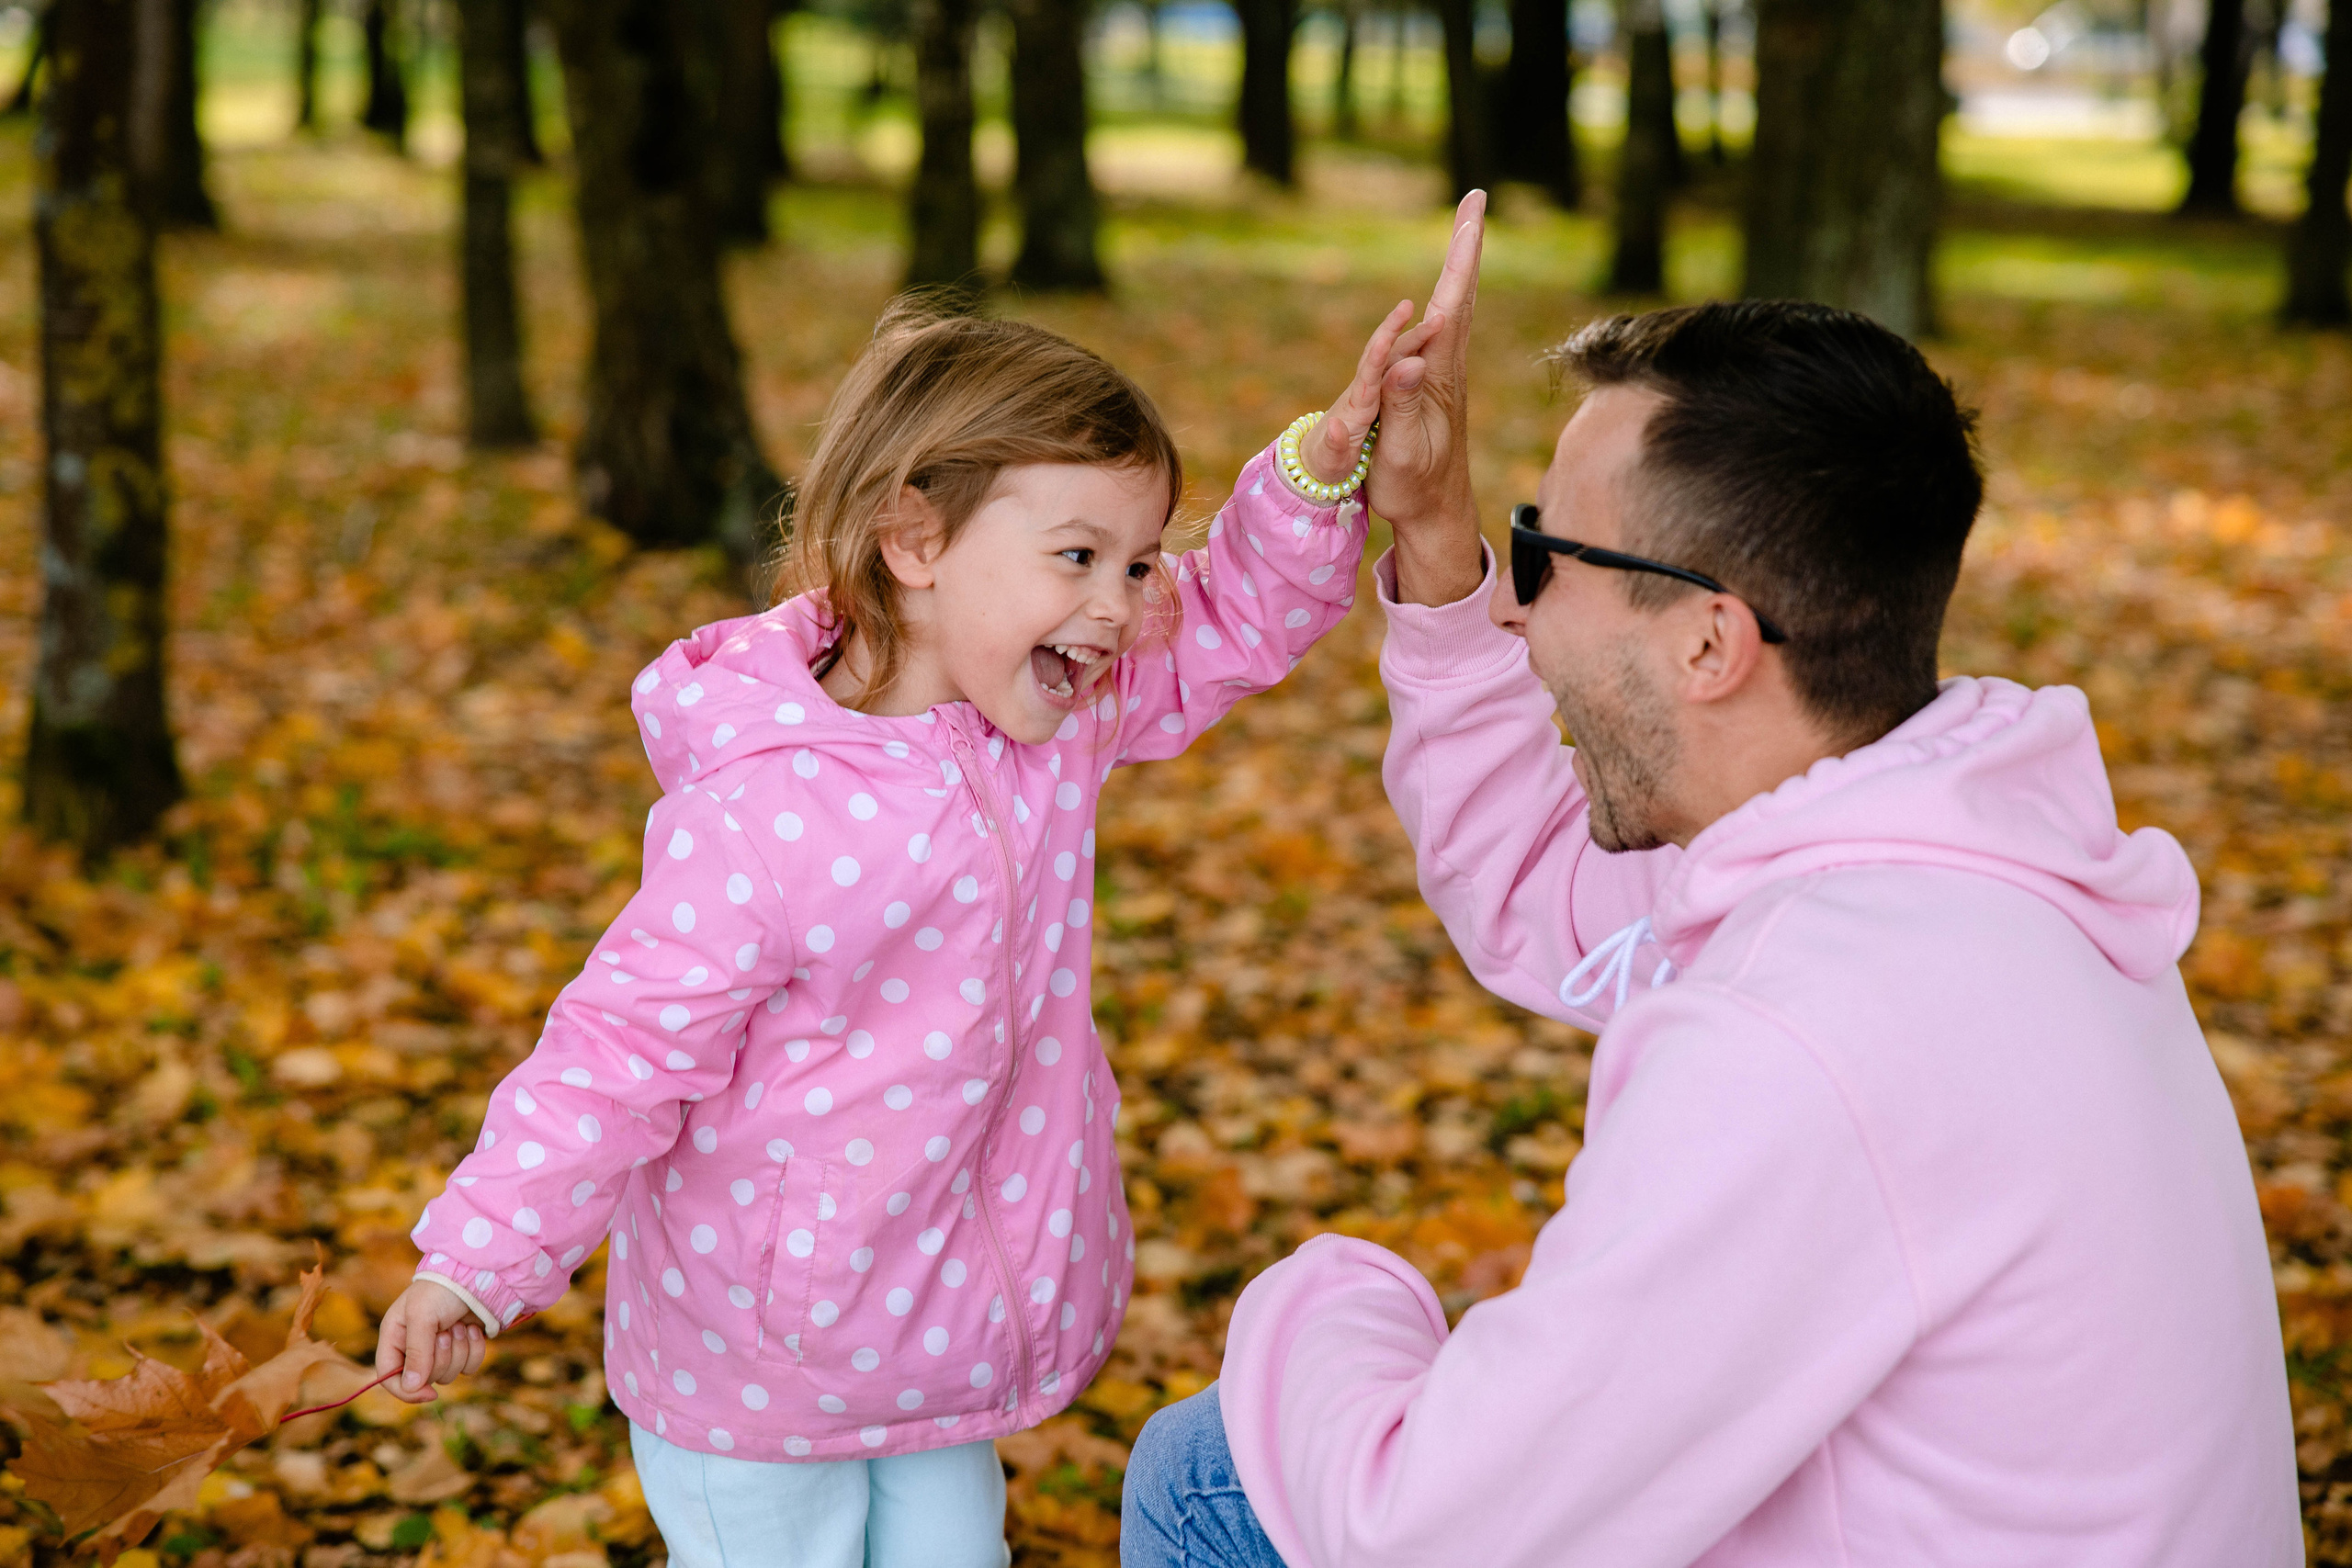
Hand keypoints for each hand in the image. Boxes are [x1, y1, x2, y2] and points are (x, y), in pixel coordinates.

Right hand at [375, 1279, 487, 1402]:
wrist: (476, 1274)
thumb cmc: (440, 1290)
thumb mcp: (422, 1317)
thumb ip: (416, 1352)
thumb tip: (411, 1387)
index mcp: (394, 1339)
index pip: (389, 1378)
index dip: (406, 1391)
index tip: (428, 1393)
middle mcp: (414, 1348)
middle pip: (424, 1379)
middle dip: (441, 1357)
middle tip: (446, 1331)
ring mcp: (439, 1351)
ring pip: (448, 1375)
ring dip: (458, 1351)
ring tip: (459, 1326)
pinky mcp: (462, 1349)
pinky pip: (469, 1367)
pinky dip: (474, 1350)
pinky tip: (473, 1329)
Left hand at [1301, 300, 1444, 486]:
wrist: (1316, 461)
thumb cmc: (1326, 466)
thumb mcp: (1331, 462)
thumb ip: (1336, 445)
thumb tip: (1336, 428)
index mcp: (1355, 410)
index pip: (1368, 377)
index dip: (1379, 355)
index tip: (1393, 332)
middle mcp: (1360, 392)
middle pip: (1380, 355)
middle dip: (1401, 331)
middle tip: (1436, 317)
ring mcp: (1368, 390)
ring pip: (1391, 357)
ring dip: (1412, 337)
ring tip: (1438, 321)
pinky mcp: (1376, 393)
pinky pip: (1396, 364)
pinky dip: (1413, 350)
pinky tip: (1430, 341)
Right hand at [1369, 190, 1486, 605]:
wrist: (1437, 516)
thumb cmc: (1414, 488)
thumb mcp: (1401, 452)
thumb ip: (1401, 405)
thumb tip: (1409, 359)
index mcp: (1439, 375)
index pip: (1452, 301)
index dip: (1462, 253)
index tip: (1472, 208)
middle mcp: (1447, 366)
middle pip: (1460, 292)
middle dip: (1466, 244)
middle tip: (1474, 199)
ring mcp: (1444, 376)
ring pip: (1454, 308)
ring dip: (1460, 266)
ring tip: (1466, 230)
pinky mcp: (1436, 388)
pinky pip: (1443, 330)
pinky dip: (1448, 297)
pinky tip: (1446, 295)